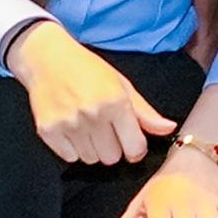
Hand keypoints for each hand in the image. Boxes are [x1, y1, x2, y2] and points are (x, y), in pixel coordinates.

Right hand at [16, 25, 157, 164]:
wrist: (48, 58)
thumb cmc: (88, 69)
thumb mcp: (122, 84)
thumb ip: (145, 112)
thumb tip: (170, 129)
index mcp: (115, 102)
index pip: (135, 148)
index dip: (136, 148)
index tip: (131, 141)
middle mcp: (92, 114)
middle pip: (112, 158)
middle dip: (113, 147)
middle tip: (105, 128)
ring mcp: (68, 124)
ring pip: (91, 160)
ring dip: (92, 148)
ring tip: (87, 126)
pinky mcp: (48, 131)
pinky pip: (70, 158)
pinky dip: (73, 149)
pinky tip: (72, 128)